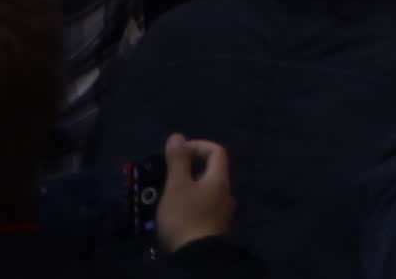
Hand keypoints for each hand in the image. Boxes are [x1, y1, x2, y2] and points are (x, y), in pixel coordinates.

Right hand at [153, 134, 234, 249]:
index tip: (178, 153)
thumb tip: (178, 136)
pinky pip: (205, 208)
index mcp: (220, 180)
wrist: (196, 258)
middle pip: (212, 172)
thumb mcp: (177, 186)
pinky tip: (177, 214)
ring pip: (208, 191)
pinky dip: (192, 203)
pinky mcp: (215, 229)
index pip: (217, 151)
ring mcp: (223, 213)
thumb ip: (178, 161)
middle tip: (169, 175)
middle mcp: (227, 194)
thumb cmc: (185, 217)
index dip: (198, 145)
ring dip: (190, 188)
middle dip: (190, 168)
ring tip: (169, 195)